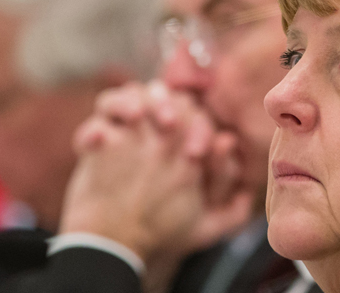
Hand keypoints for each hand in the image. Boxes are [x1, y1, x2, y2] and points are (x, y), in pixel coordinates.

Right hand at [61, 81, 215, 259]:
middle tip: (169, 124)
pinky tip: (98, 137)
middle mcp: (158, 130)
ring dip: (132, 99)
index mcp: (185, 140)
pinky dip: (95, 125)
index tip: (196, 153)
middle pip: (166, 96)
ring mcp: (127, 132)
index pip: (197, 116)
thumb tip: (244, 188)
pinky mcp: (97, 141)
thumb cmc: (165, 229)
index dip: (200, 128)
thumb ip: (231, 212)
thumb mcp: (204, 226)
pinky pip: (96, 120)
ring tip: (135, 116)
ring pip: (131, 95)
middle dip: (169, 104)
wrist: (119, 244)